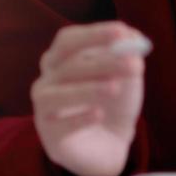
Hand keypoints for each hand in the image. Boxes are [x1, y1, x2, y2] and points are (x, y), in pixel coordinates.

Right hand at [31, 22, 150, 175]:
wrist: (111, 144)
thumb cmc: (113, 102)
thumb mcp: (126, 76)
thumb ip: (128, 55)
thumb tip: (131, 36)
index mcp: (60, 60)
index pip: (68, 40)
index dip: (93, 34)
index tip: (121, 32)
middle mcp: (47, 81)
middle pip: (65, 66)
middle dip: (99, 62)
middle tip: (130, 63)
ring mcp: (44, 110)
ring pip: (56, 96)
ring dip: (87, 89)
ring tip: (115, 88)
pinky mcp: (51, 138)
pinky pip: (60, 126)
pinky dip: (80, 118)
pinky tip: (99, 114)